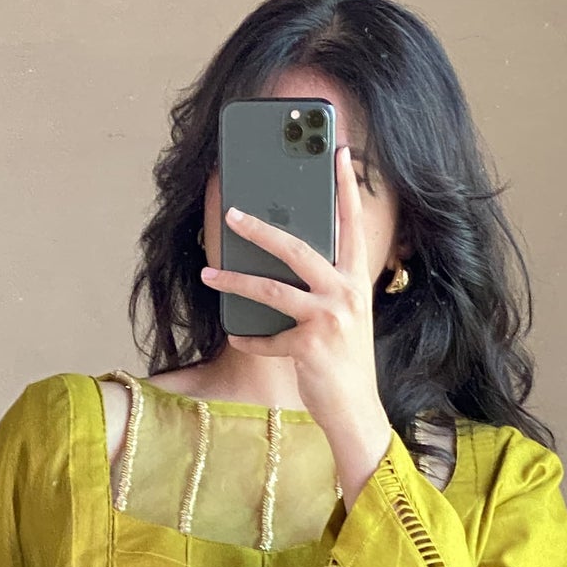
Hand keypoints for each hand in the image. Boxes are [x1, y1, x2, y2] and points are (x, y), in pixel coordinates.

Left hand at [198, 144, 393, 504]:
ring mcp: (330, 319)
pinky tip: (239, 338)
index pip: (352, 226)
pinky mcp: (310, 345)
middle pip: (298, 248)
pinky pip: (267, 337)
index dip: (346, 189)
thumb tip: (285, 263)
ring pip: (272, 289)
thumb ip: (323, 289)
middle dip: (261, 228)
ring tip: (209, 272)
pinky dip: (250, 339)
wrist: (356, 412)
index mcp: (356, 281)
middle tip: (231, 214)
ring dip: (235, 279)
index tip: (340, 154)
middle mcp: (346, 293)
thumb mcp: (342, 318)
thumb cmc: (345, 363)